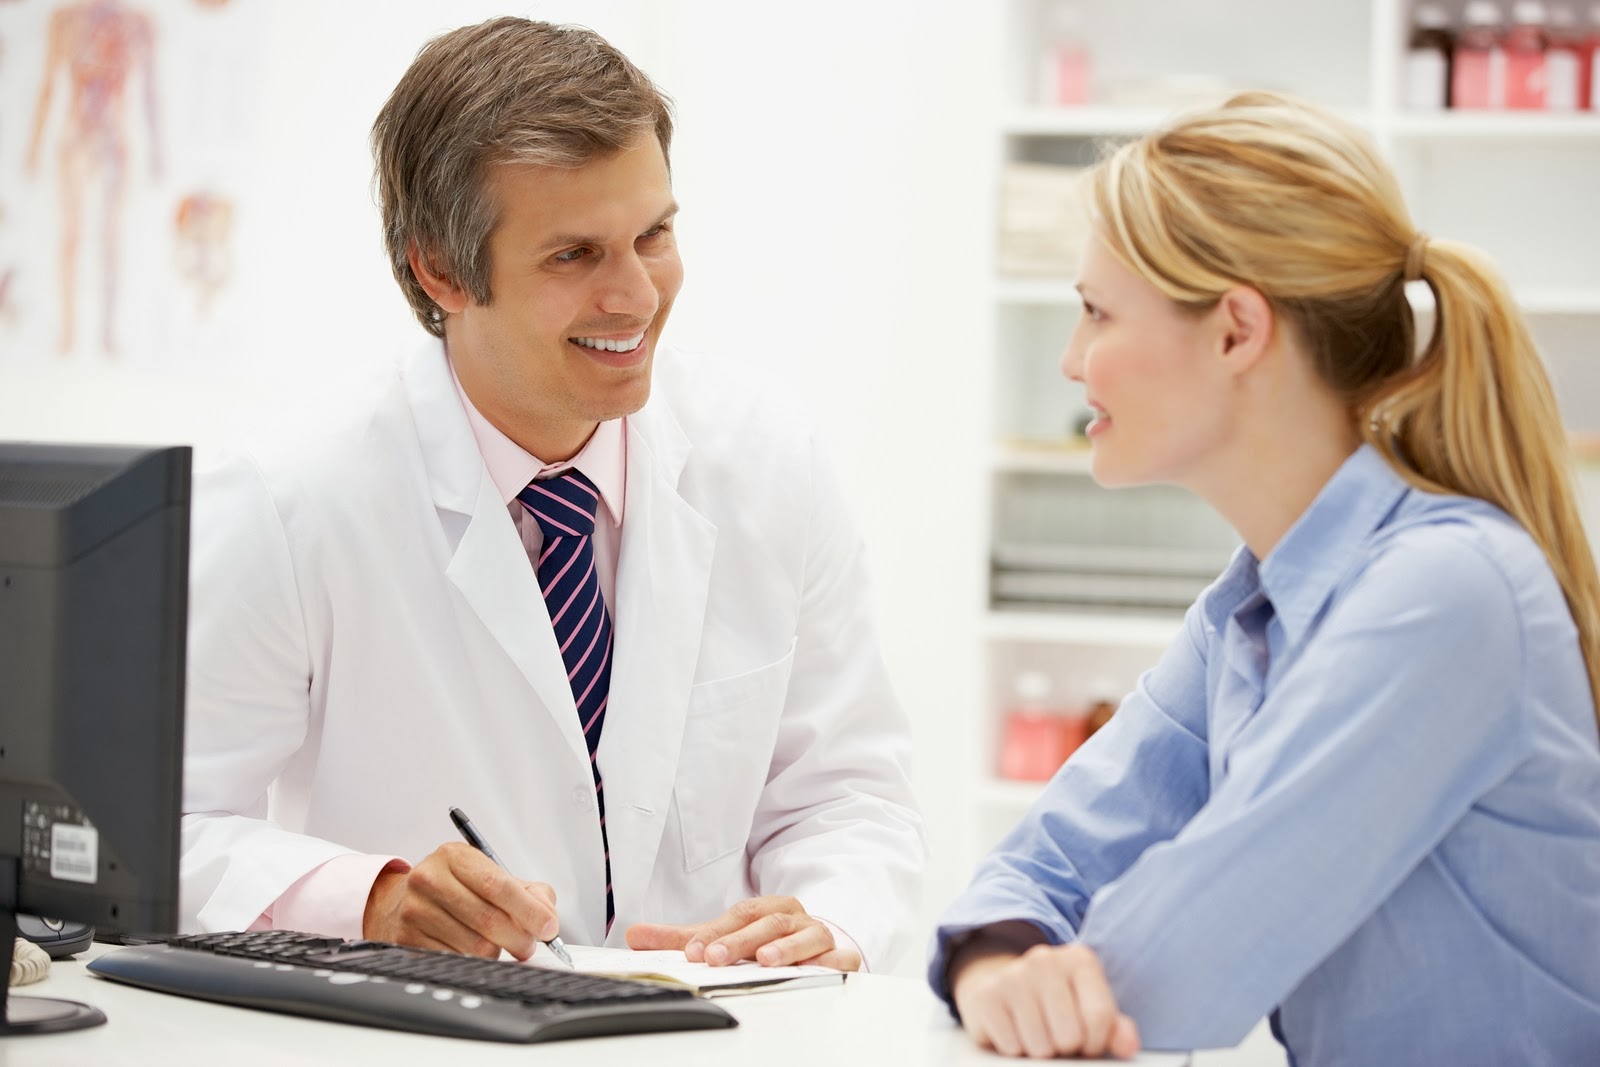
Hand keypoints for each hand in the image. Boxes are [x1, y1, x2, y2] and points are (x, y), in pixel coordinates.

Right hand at [362, 841, 558, 959]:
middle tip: (529, 945)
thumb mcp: (492, 875)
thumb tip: (547, 917)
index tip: (549, 926)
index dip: (528, 910)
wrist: (402, 901)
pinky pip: (457, 961)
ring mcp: (415, 910)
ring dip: (498, 952)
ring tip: (500, 945)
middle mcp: (430, 878)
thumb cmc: (458, 889)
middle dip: (520, 938)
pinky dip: (474, 961)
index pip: (497, 885)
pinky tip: (472, 949)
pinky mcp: (407, 939)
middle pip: (489, 920)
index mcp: (454, 856)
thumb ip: (530, 892)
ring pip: (476, 946)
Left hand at [625, 895, 860, 970]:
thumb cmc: (769, 938)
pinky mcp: (841, 956)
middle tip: (715, 957)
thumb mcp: (726, 936)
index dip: (715, 932)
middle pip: (766, 924)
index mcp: (765, 908)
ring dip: (785, 948)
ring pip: (804, 936)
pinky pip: (839, 957)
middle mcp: (792, 917)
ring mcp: (817, 935)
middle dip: (741, 940)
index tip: (692, 952)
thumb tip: (635, 936)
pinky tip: (816, 970)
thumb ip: (684, 939)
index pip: (738, 915)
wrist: (822, 941)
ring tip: (765, 960)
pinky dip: (829, 962)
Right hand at [950, 939, 1139, 1059]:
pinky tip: (1013, 1030)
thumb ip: (1115, 1028)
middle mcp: (1045, 959)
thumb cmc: (1055, 1005)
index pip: (1100, 1018)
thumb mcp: (1089, 1009)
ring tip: (1035, 1033)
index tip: (1085, 1040)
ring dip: (1039, 1051)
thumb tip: (1129, 1046)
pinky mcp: (986, 995)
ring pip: (1040, 1046)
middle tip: (1055, 1035)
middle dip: (1065, 1048)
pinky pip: (1011, 1047)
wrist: (1002, 985)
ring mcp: (1013, 975)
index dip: (1095, 1042)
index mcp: (1080, 960)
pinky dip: (1013, 1049)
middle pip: (1070, 1036)